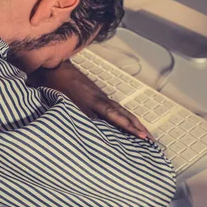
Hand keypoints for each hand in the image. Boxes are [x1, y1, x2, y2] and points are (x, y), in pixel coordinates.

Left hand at [30, 61, 152, 139]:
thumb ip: (74, 116)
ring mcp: (101, 97)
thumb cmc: (55, 86)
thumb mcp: (62, 102)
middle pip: (123, 115)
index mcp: (91, 102)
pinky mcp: (99, 96)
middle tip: (151, 139)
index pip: (114, 117)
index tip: (140, 136)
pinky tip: (130, 124)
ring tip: (146, 134)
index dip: (127, 126)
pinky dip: (126, 117)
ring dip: (135, 123)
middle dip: (137, 127)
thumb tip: (88, 132)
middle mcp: (100, 100)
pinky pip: (116, 109)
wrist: (55, 67)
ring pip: (122, 112)